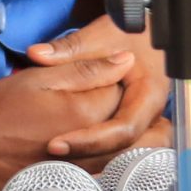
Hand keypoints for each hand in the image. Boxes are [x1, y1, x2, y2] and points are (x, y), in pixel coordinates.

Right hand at [0, 53, 137, 190]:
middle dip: (137, 113)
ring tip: (117, 120)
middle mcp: (92, 145)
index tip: (108, 73)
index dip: (118, 79)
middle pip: (137, 130)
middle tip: (124, 98)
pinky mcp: (74, 184)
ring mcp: (85, 169)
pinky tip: (100, 146)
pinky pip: (109, 172)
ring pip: (128, 154)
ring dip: (130, 137)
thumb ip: (85, 69)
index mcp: (87, 112)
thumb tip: (124, 61)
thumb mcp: (38, 77)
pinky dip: (114, 158)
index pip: (125, 91)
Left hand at [26, 14, 172, 161]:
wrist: (153, 32)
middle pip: (127, 150)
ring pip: (125, 154)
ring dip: (94, 158)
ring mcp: (146, 121)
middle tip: (53, 154)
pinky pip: (120, 147)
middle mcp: (151, 113)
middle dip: (92, 156)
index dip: (90, 141)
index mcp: (148, 94)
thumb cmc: (132, 32)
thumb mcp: (102, 35)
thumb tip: (37, 55)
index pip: (123, 129)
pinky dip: (97, 151)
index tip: (56, 143)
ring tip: (56, 158)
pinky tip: (69, 152)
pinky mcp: (136, 124)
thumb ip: (69, 48)